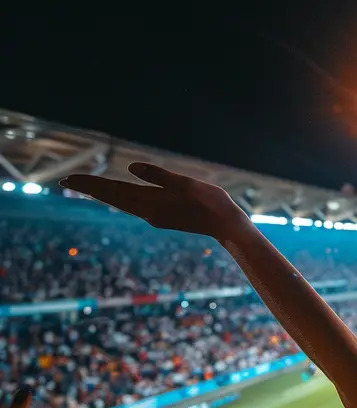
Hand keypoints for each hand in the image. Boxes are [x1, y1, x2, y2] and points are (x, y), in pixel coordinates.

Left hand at [60, 163, 248, 239]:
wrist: (227, 228)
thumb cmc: (212, 203)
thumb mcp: (188, 184)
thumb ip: (159, 176)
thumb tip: (131, 167)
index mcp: (152, 202)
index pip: (114, 191)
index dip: (90, 185)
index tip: (67, 181)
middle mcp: (148, 211)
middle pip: (113, 198)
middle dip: (90, 189)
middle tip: (66, 182)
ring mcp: (154, 216)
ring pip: (121, 203)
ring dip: (103, 194)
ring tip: (86, 187)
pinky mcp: (162, 216)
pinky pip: (132, 205)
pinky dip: (118, 198)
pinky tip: (116, 195)